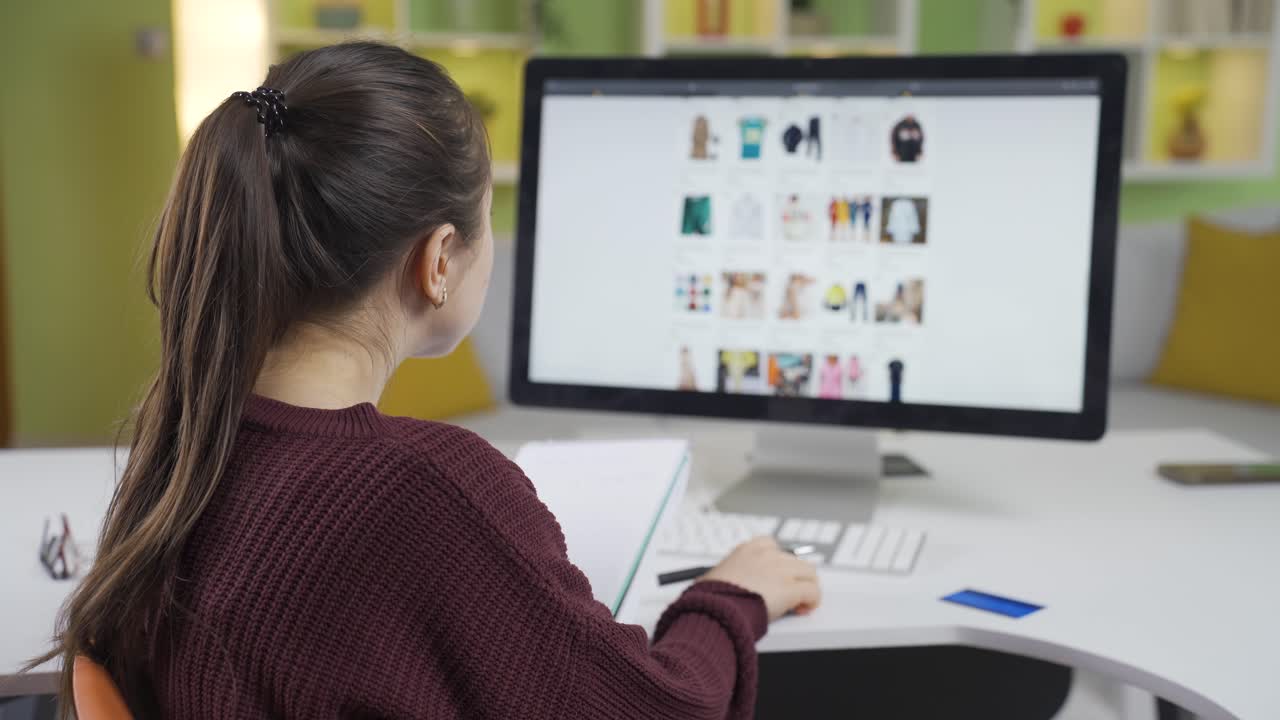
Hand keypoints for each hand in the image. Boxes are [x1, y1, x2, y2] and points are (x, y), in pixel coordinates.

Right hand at [699, 536, 820, 621]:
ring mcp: (781, 570)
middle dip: (795, 577)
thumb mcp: (712, 576)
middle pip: (795, 560)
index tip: (776, 576)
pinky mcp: (790, 588)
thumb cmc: (711, 597)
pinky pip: (813, 592)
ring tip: (800, 602)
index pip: (772, 546)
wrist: (716, 608)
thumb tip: (714, 584)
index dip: (778, 563)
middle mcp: (767, 555)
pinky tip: (803, 609)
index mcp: (748, 550)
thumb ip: (723, 575)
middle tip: (790, 594)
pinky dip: (812, 601)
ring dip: (807, 587)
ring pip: (809, 573)